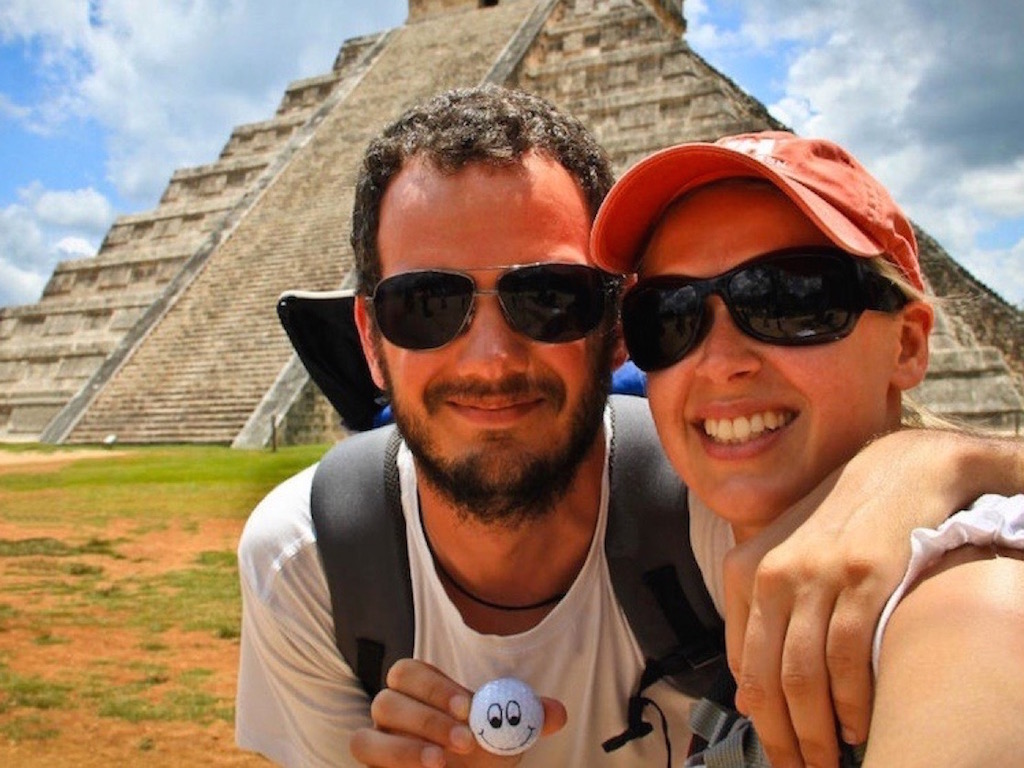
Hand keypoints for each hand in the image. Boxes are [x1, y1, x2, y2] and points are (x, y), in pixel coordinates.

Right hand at [349, 659, 566, 767]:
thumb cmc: (482, 753)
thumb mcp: (508, 735)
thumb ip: (528, 718)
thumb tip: (556, 713)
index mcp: (418, 691)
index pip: (411, 673)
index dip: (436, 687)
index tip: (468, 708)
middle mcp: (390, 714)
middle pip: (387, 700)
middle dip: (426, 719)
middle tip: (464, 740)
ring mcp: (377, 744)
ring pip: (367, 738)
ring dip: (405, 750)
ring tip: (441, 764)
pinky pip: (368, 765)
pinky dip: (394, 766)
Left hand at [722, 428, 989, 766]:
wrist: (896, 472)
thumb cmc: (835, 525)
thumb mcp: (781, 562)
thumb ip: (757, 621)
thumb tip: (745, 697)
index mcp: (744, 571)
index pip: (741, 668)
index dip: (757, 722)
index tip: (776, 754)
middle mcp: (774, 574)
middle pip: (769, 681)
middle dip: (784, 740)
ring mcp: (819, 575)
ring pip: (804, 677)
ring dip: (818, 733)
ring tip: (832, 761)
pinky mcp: (865, 577)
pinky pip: (849, 657)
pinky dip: (853, 702)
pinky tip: (861, 725)